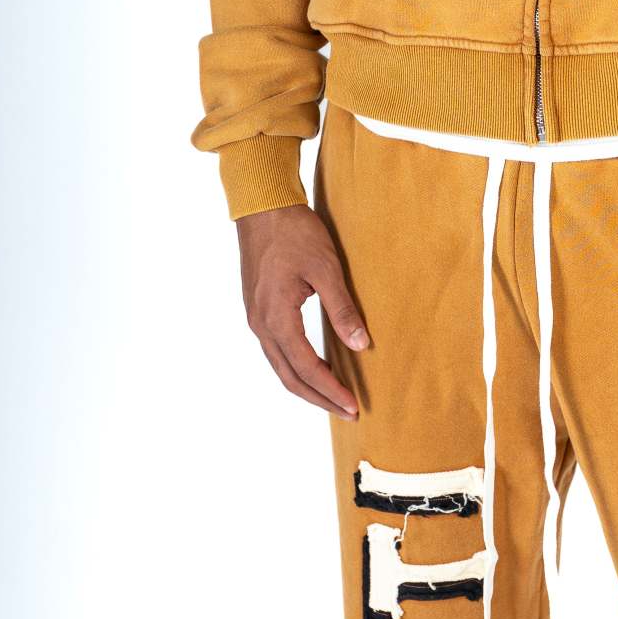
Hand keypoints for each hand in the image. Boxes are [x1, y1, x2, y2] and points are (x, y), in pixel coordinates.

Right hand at [236, 204, 367, 416]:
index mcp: (277, 317)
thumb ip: (342, 309)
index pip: (306, 367)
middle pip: (289, 377)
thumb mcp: (326, 269)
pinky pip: (276, 352)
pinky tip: (315, 369)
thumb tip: (361, 345)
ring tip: (333, 398)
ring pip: (280, 367)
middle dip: (319, 398)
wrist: (262, 206)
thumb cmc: (295, 232)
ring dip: (307, 386)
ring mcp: (255, 319)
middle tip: (348, 412)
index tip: (353, 405)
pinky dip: (296, 368)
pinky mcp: (258, 311)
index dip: (331, 389)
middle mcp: (261, 324)